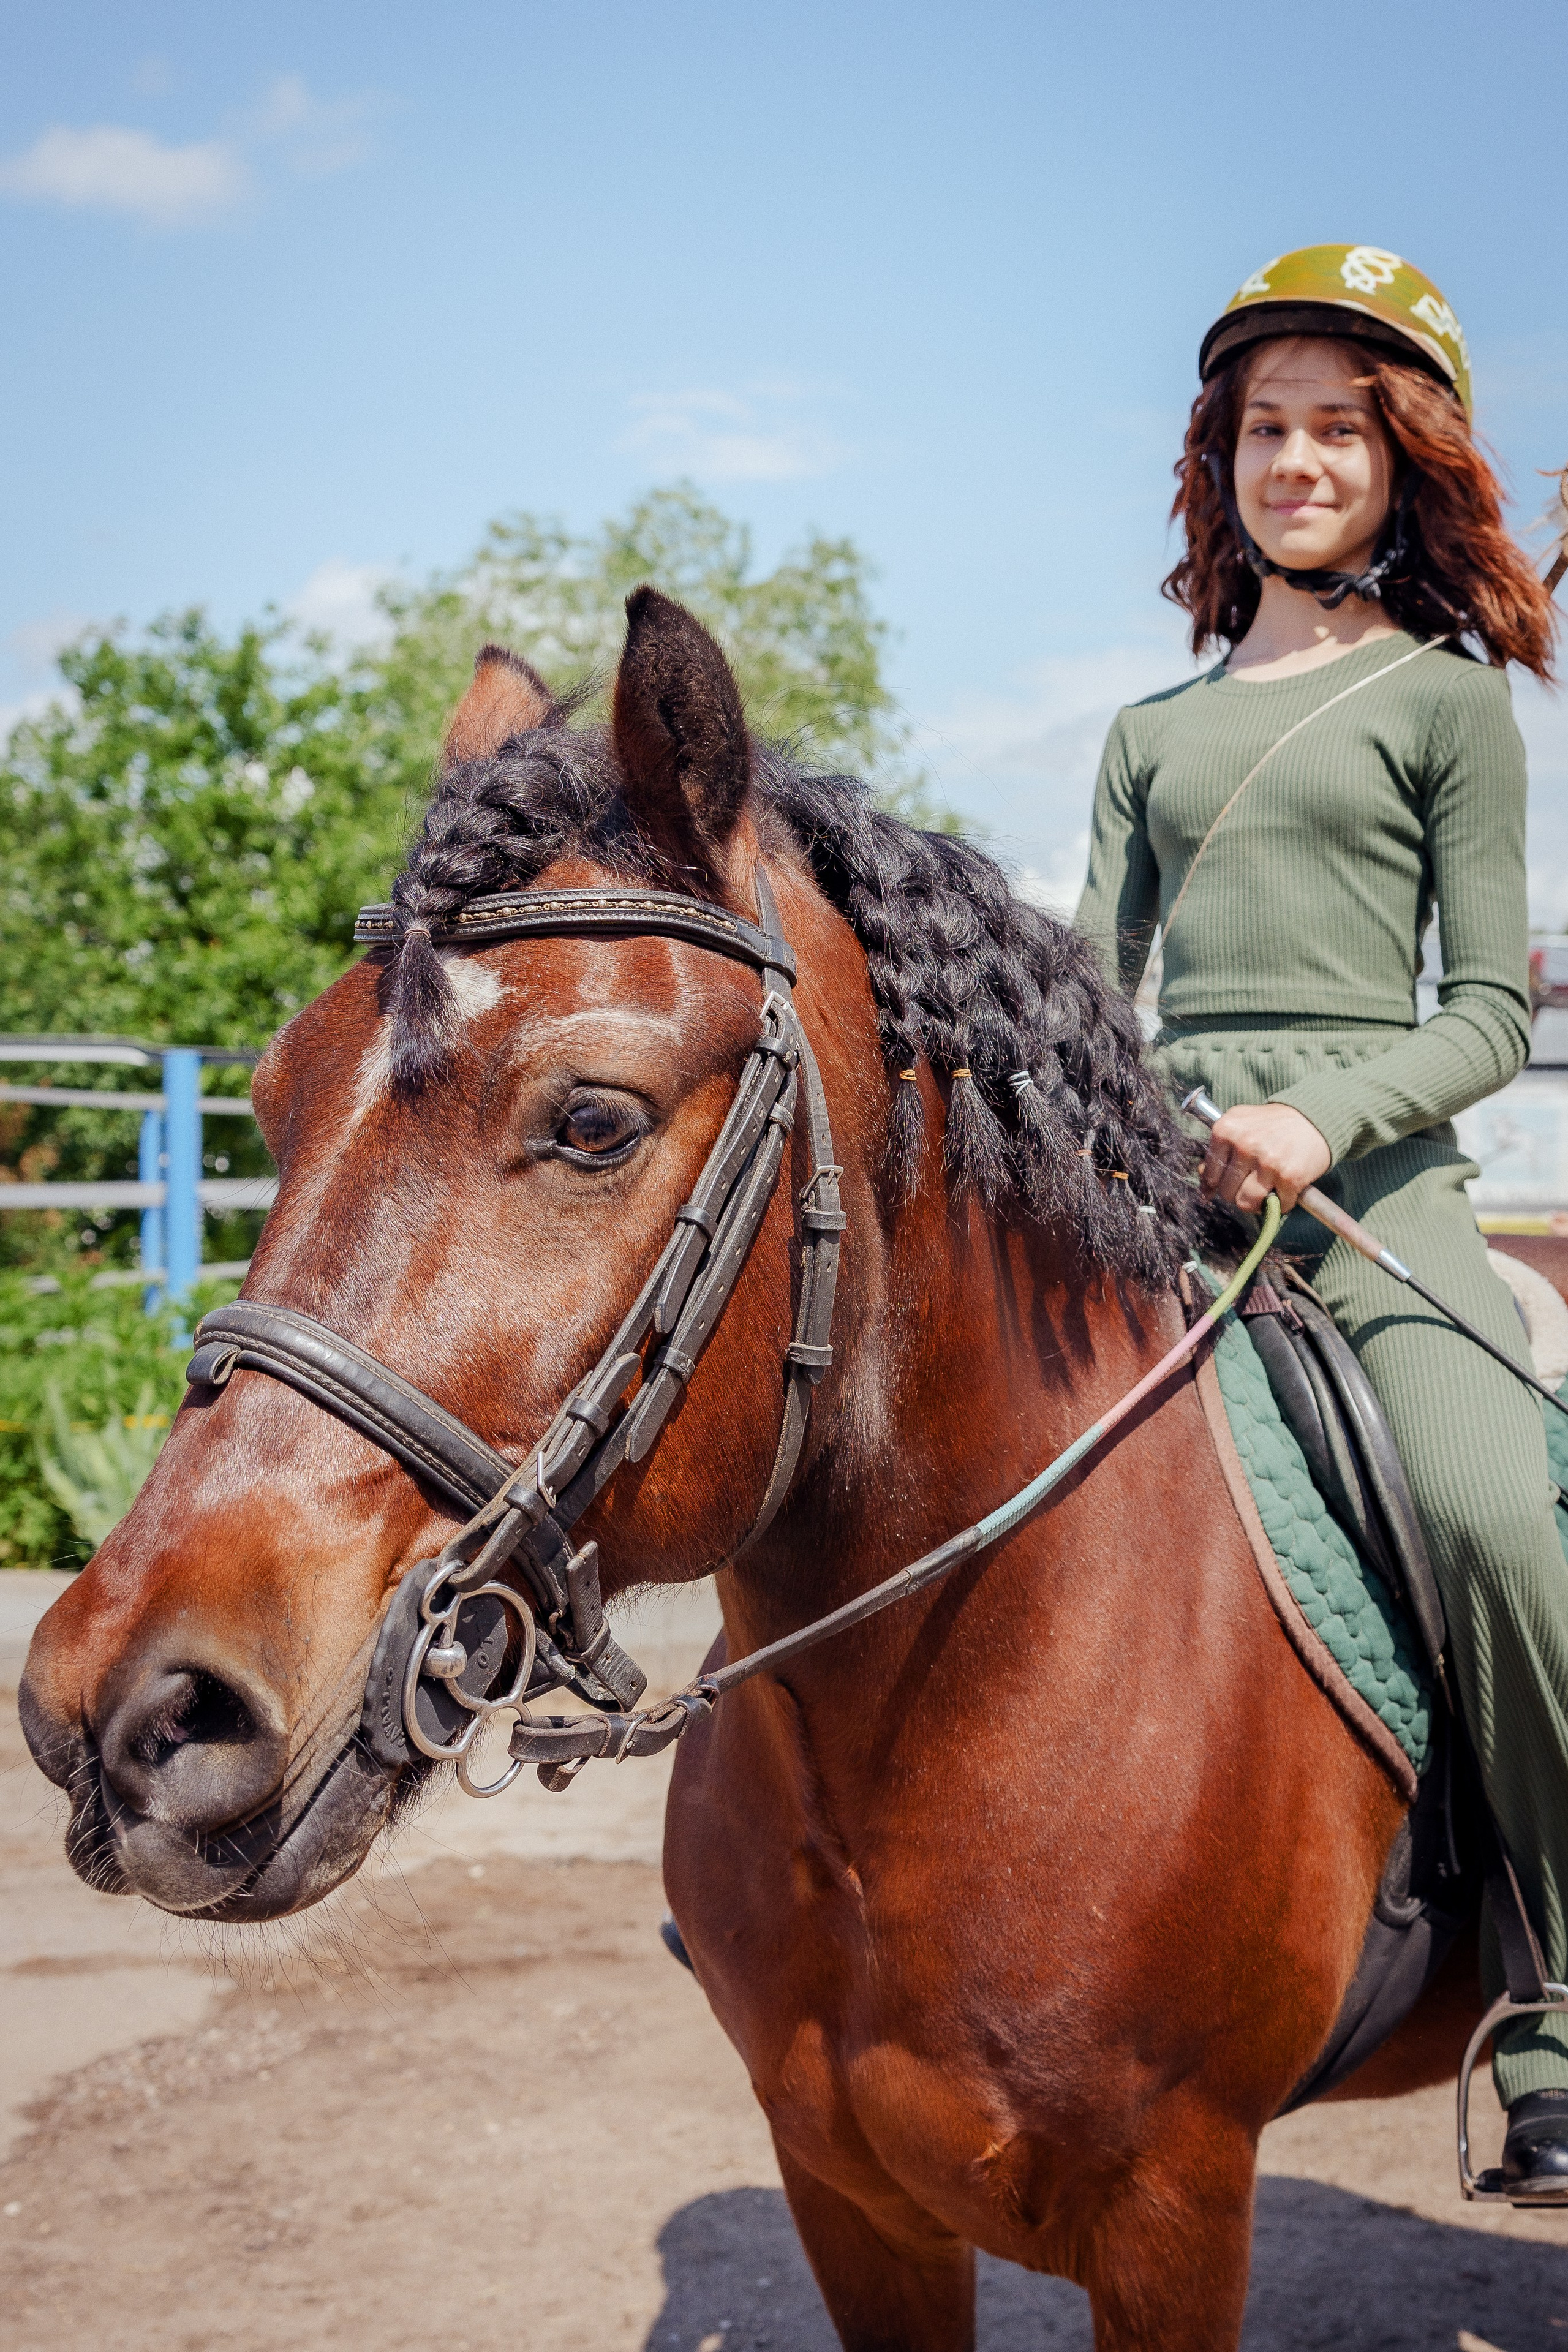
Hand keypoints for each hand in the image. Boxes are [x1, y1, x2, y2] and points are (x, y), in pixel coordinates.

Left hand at [1199, 1103, 1331, 1216]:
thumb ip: (1219, 1151)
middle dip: (1237, 1193)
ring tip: (1263, 1193)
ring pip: (1246, 1202)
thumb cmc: (1272, 1125)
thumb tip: (1204, 1186)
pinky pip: (1277, 1205)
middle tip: (1250, 1184)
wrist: (1313, 1119)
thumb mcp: (1240, 1125)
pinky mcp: (1289, 1176)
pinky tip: (1284, 1189)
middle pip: (1226, 1191)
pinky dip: (1281, 1203)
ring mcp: (1267, 1162)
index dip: (1216, 1183)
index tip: (1225, 1184)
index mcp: (1226, 1129)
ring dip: (1254, 1203)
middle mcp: (1245, 1144)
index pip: (1210, 1173)